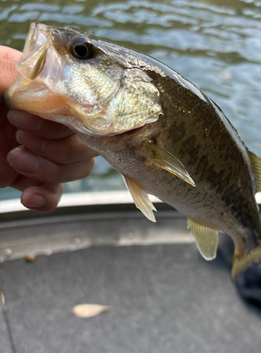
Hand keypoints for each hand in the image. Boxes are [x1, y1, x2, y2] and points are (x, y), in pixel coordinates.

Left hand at [0, 46, 96, 211]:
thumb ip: (7, 74)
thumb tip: (49, 88)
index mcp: (30, 88)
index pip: (74, 105)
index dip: (56, 119)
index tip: (19, 119)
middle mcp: (39, 118)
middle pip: (82, 139)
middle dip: (55, 146)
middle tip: (18, 142)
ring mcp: (36, 148)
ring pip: (77, 166)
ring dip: (51, 171)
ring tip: (14, 163)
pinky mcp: (28, 177)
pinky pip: (56, 192)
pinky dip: (48, 198)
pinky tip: (28, 197)